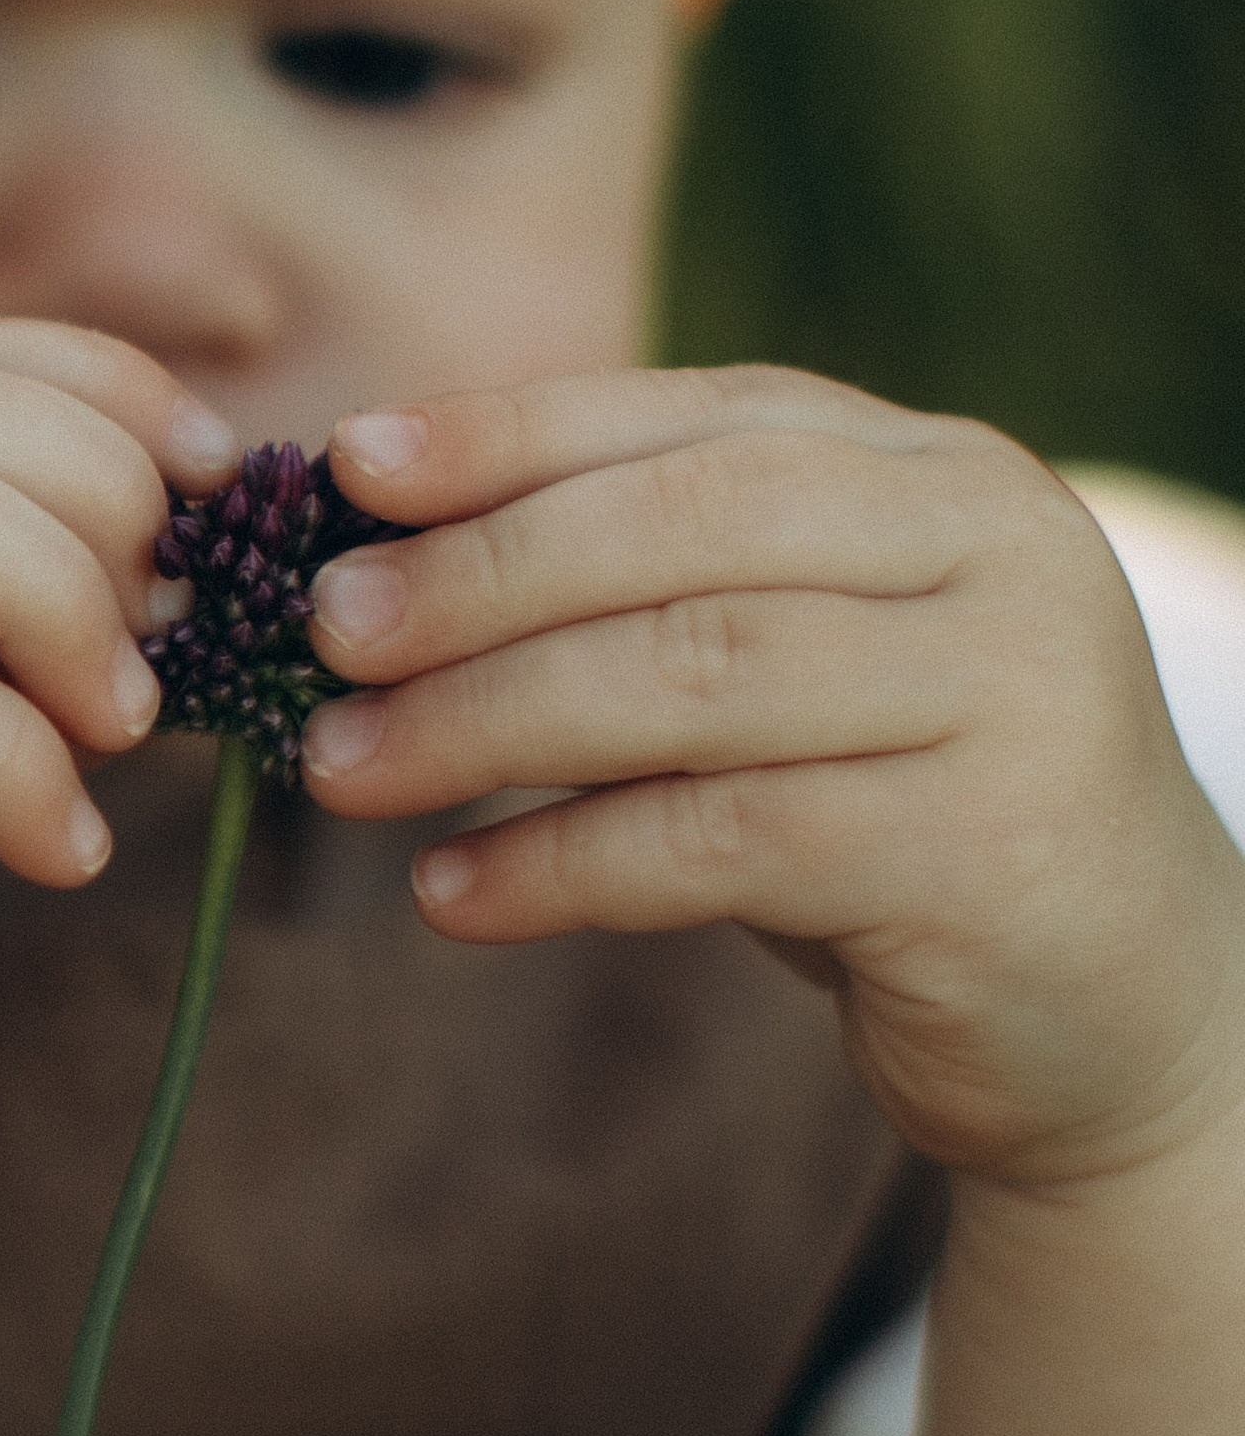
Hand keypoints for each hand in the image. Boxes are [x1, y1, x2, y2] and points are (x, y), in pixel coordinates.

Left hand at [301, 367, 1244, 1186]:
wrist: (1112, 1014)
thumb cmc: (897, 820)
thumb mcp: (788, 676)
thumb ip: (650, 600)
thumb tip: (377, 570)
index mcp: (936, 475)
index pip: (696, 422)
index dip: (513, 434)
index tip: (350, 466)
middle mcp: (994, 553)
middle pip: (688, 532)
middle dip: (480, 576)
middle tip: (323, 633)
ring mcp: (1010, 698)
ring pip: (698, 676)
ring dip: (488, 723)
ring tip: (343, 772)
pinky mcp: (989, 856)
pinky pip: (725, 841)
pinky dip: (562, 866)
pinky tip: (450, 896)